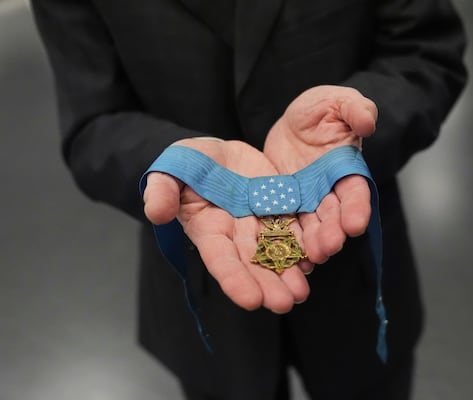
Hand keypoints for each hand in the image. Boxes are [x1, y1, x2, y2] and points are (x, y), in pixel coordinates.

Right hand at [143, 138, 311, 312]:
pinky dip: (304, 244)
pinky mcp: (280, 207)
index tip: (250, 300)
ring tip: (301, 292)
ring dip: (289, 272)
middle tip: (284, 303)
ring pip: (276, 251)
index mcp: (208, 229)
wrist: (216, 153)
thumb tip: (156, 213)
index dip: (234, 279)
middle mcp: (236, 233)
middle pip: (252, 263)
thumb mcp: (169, 172)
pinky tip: (315, 259)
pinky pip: (294, 227)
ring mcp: (260, 222)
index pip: (220, 258)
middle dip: (267, 283)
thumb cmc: (187, 164)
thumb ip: (162, 191)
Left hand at [264, 85, 377, 263]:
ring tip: (311, 257)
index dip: (357, 208)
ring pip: (312, 225)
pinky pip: (287, 224)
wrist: (293, 121)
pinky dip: (289, 240)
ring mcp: (308, 200)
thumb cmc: (320, 109)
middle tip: (329, 248)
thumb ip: (355, 109)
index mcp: (348, 168)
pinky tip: (287, 255)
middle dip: (333, 232)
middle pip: (334, 215)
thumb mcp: (337, 101)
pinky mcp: (286, 204)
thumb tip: (368, 121)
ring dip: (313, 243)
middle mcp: (330, 190)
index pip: (356, 191)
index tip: (356, 224)